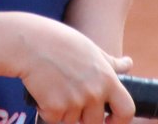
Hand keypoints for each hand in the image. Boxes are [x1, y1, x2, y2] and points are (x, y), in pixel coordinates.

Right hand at [18, 18, 134, 123]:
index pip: (127, 110)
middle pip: (95, 122)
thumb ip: (110, 62)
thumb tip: (128, 63)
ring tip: (53, 84)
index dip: (120, 121)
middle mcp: (94, 93)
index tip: (110, 120)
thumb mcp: (89, 48)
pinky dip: (46, 110)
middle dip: (83, 115)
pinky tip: (42, 89)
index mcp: (106, 78)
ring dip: (63, 112)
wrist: (29, 42)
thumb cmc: (59, 41)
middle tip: (68, 94)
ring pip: (72, 122)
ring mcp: (75, 103)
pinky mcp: (55, 109)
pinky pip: (53, 119)